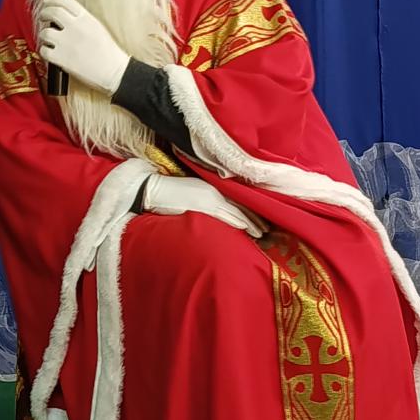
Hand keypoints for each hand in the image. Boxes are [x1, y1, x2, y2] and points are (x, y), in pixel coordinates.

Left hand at [36, 0, 128, 94]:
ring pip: (45, 32)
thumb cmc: (108, 52)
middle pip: (51, 12)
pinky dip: (44, 51)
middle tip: (43, 17)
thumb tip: (66, 14)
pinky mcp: (61, 58)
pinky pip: (43, 50)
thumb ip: (82, 19)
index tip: (47, 2)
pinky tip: (49, 52)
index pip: (64, 1)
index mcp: (86, 19)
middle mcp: (75, 27)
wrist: (113, 72)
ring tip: (48, 39)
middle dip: (44, 13)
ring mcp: (67, 42)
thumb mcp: (97, 28)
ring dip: (44, 34)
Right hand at [143, 174, 263, 237]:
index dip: (250, 209)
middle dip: (255, 217)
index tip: (261, 218)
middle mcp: (214, 191)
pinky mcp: (204, 206)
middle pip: (241, 205)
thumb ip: (203, 200)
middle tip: (268, 227)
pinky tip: (249, 228)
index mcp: (211, 187)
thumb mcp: (190, 192)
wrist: (151, 190)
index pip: (236, 200)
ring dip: (251, 222)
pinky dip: (239, 221)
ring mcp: (210, 198)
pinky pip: (227, 215)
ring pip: (237, 211)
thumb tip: (212, 210)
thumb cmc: (167, 193)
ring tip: (262, 232)